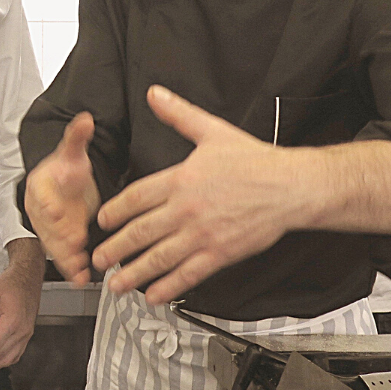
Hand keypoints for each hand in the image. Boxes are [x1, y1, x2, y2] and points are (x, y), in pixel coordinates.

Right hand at [24, 113, 99, 285]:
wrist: (63, 185)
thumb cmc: (65, 170)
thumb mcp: (73, 153)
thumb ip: (77, 137)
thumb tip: (85, 119)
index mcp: (40, 185)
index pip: (41, 195)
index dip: (50, 205)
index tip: (60, 212)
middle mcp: (41, 208)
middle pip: (47, 224)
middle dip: (61, 235)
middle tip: (76, 241)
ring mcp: (50, 227)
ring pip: (54, 243)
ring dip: (66, 256)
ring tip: (79, 266)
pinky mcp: (60, 242)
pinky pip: (63, 256)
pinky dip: (72, 268)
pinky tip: (82, 277)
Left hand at [92, 85, 306, 304]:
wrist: (292, 187)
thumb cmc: (255, 161)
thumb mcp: (212, 131)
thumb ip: (178, 115)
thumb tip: (155, 94)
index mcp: (180, 179)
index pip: (135, 197)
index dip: (114, 211)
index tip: (102, 221)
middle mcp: (186, 208)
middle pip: (140, 231)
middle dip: (115, 248)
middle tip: (98, 259)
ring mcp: (203, 234)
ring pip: (160, 257)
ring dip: (134, 273)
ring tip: (117, 284)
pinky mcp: (221, 253)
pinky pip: (189, 274)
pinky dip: (168, 286)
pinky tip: (154, 295)